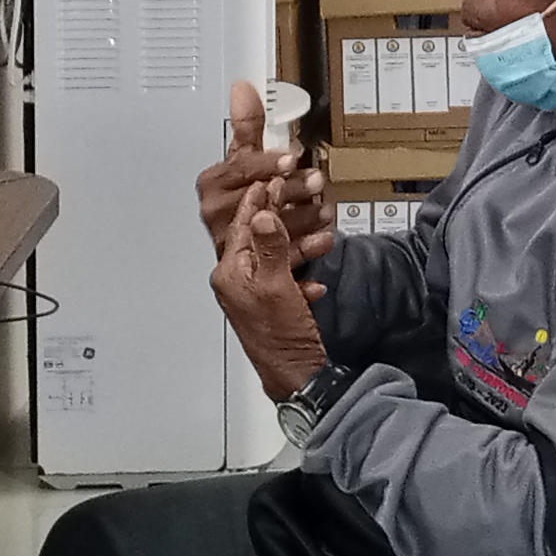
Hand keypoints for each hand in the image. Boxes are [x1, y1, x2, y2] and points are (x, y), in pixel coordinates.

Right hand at [197, 81, 333, 263]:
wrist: (246, 241)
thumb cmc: (244, 194)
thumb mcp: (245, 158)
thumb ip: (248, 126)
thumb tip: (244, 88)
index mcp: (213, 186)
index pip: (240, 172)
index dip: (267, 164)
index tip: (289, 159)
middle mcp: (219, 216)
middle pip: (256, 200)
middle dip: (290, 191)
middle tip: (315, 182)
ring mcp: (234, 244)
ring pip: (270, 231)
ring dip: (302, 221)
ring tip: (324, 211)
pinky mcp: (254, 268)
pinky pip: (281, 263)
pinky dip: (305, 252)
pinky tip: (322, 241)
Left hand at [210, 183, 332, 398]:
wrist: (298, 377)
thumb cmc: (282, 336)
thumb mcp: (276, 286)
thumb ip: (271, 248)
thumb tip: (264, 213)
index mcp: (231, 274)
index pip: (244, 227)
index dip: (259, 200)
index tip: (272, 178)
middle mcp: (238, 282)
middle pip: (259, 238)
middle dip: (283, 218)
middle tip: (297, 193)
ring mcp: (255, 295)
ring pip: (277, 257)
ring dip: (300, 244)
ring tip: (323, 231)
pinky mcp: (273, 306)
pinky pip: (287, 277)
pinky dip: (303, 271)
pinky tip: (317, 277)